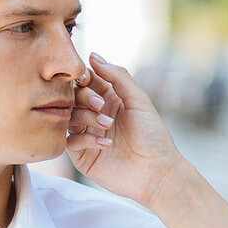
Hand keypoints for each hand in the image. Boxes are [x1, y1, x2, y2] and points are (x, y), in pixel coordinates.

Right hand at [66, 54, 185, 207]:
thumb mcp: (138, 100)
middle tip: (101, 106)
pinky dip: (86, 139)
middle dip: (85, 97)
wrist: (157, 172)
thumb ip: (117, 76)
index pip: (86, 81)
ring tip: (107, 126)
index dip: (83, 77)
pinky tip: (106, 144)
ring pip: (70, 117)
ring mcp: (88, 135)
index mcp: (110, 99)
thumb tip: (92, 55)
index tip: (87, 78)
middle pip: (74, 97)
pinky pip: (70, 141)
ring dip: (87, 117)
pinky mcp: (83, 156)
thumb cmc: (153, 135)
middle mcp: (97, 115)